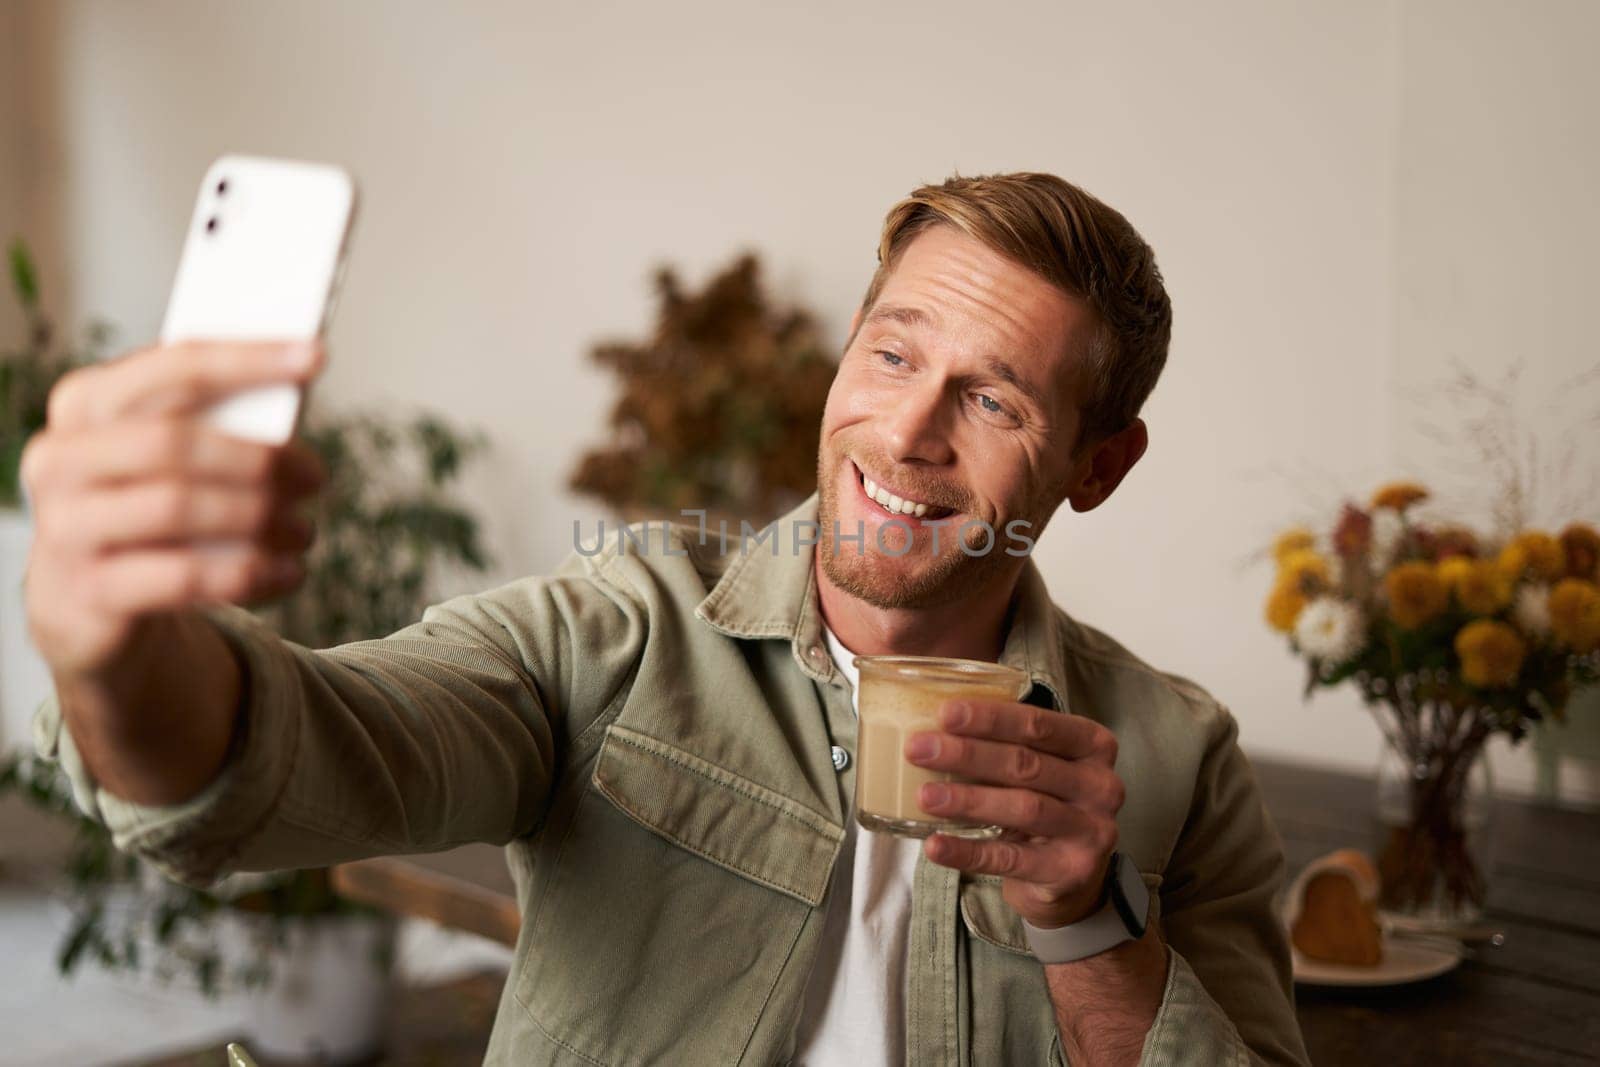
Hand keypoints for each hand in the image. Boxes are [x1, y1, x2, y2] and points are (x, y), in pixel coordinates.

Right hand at [21, 340, 325, 679]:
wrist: (87, 600)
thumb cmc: (144, 506)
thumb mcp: (164, 456)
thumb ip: (211, 421)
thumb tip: (294, 391)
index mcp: (85, 403)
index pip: (172, 366)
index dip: (248, 359)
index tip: (316, 356)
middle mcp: (60, 458)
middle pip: (174, 442)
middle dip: (259, 458)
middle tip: (316, 477)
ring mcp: (65, 527)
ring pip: (177, 508)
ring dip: (260, 518)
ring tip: (304, 531)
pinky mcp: (88, 592)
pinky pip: (183, 577)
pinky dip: (250, 573)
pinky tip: (287, 572)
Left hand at [905, 699, 1124, 928]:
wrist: (1072, 874)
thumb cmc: (1045, 801)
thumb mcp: (1040, 765)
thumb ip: (1005, 742)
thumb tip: (934, 725)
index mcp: (1094, 745)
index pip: (1039, 724)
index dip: (990, 718)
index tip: (944, 713)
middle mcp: (1102, 785)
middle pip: (1027, 764)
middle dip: (968, 755)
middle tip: (918, 749)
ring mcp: (1092, 831)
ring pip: (1023, 808)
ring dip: (968, 801)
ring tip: (924, 796)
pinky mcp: (1071, 871)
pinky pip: (1011, 859)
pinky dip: (968, 852)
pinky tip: (936, 845)